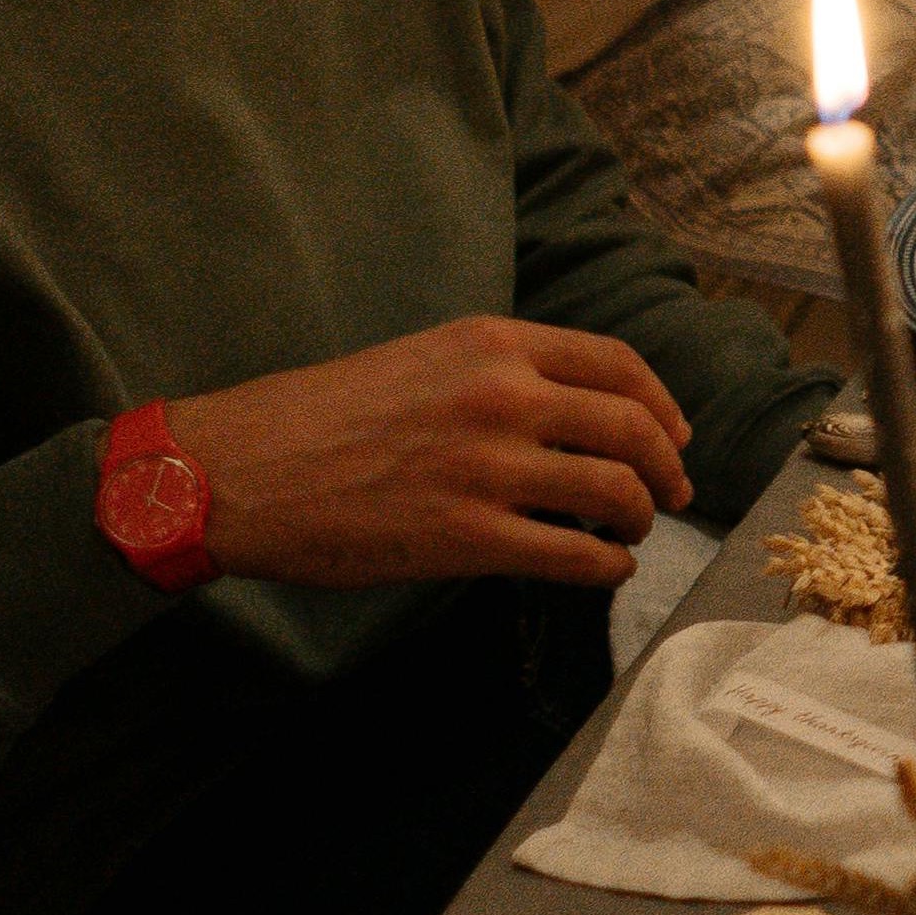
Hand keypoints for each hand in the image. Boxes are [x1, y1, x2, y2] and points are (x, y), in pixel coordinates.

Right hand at [166, 317, 701, 590]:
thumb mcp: (423, 357)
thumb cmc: (321, 416)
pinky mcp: (466, 538)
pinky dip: (607, 567)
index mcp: (493, 344)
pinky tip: (605, 569)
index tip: (677, 435)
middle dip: (667, 468)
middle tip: (674, 493)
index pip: (618, 364)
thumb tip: (572, 408)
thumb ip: (499, 372)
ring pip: (616, 492)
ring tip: (632, 532)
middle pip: (633, 428)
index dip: (663, 405)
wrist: (238, 470)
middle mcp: (503, 396)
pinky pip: (573, 555)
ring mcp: (487, 468)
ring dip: (640, 518)